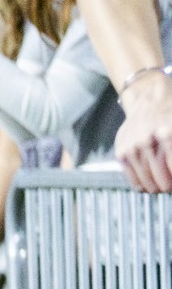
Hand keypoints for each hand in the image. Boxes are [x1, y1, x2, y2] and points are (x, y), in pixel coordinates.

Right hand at [117, 76, 171, 191]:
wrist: (148, 99)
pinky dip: (142, 186)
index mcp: (167, 133)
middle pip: (163, 180)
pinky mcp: (121, 151)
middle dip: (169, 186)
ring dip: (158, 188)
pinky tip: (148, 187)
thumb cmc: (170, 114)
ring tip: (163, 188)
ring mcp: (132, 147)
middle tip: (170, 187)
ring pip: (148, 182)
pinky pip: (132, 178)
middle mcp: (147, 141)